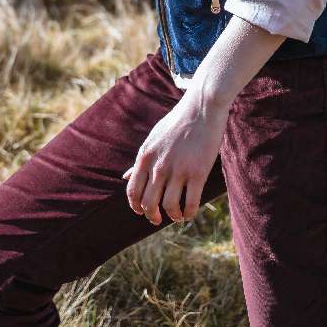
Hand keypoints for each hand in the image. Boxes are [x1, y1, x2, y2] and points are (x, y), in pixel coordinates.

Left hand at [123, 89, 229, 224]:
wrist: (201, 107)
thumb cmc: (177, 123)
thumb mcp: (153, 139)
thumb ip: (140, 160)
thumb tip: (125, 177)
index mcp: (145, 156)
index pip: (132, 191)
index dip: (135, 207)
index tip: (142, 212)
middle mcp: (159, 165)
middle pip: (148, 203)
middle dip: (152, 216)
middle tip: (158, 219)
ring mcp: (178, 169)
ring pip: (169, 206)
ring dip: (173, 216)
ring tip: (177, 216)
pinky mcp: (198, 172)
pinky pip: (190, 203)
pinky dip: (189, 213)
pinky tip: (190, 213)